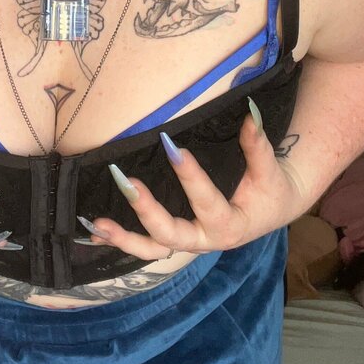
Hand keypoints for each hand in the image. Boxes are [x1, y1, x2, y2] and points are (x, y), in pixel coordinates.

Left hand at [83, 109, 307, 259]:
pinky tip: (93, 232)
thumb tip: (250, 113)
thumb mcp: (269, 170)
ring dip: (124, 238)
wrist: (271, 210)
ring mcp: (186, 243)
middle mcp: (204, 240)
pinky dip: (119, 241)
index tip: (173, 148)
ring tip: (98, 223)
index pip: (207, 203)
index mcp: (230, 226)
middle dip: (147, 211)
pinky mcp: (174, 239)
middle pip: (171, 236)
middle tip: (128, 182)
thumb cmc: (269, 189)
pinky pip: (145, 246)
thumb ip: (257, 146)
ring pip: (152, 249)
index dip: (191, 178)